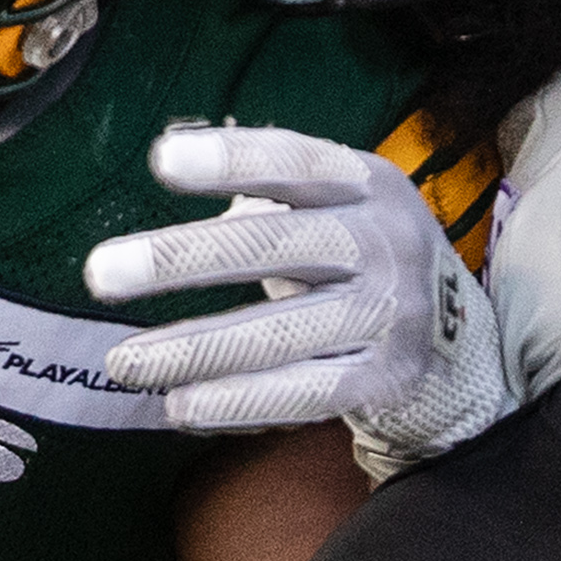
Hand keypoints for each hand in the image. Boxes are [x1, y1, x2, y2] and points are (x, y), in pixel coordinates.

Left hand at [84, 124, 512, 474]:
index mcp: (368, 182)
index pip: (295, 162)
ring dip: (193, 349)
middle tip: (101, 273)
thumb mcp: (337, 206)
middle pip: (275, 245)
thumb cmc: (362, 261)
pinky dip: (237, 402)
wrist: (460, 344)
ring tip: (124, 363)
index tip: (160, 160)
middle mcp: (387, 241)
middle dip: (181, 259)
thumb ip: (266, 191)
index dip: (230, 160)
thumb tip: (173, 153)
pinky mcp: (387, 378)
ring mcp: (392, 313)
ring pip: (281, 332)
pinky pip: (303, 392)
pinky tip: (180, 407)